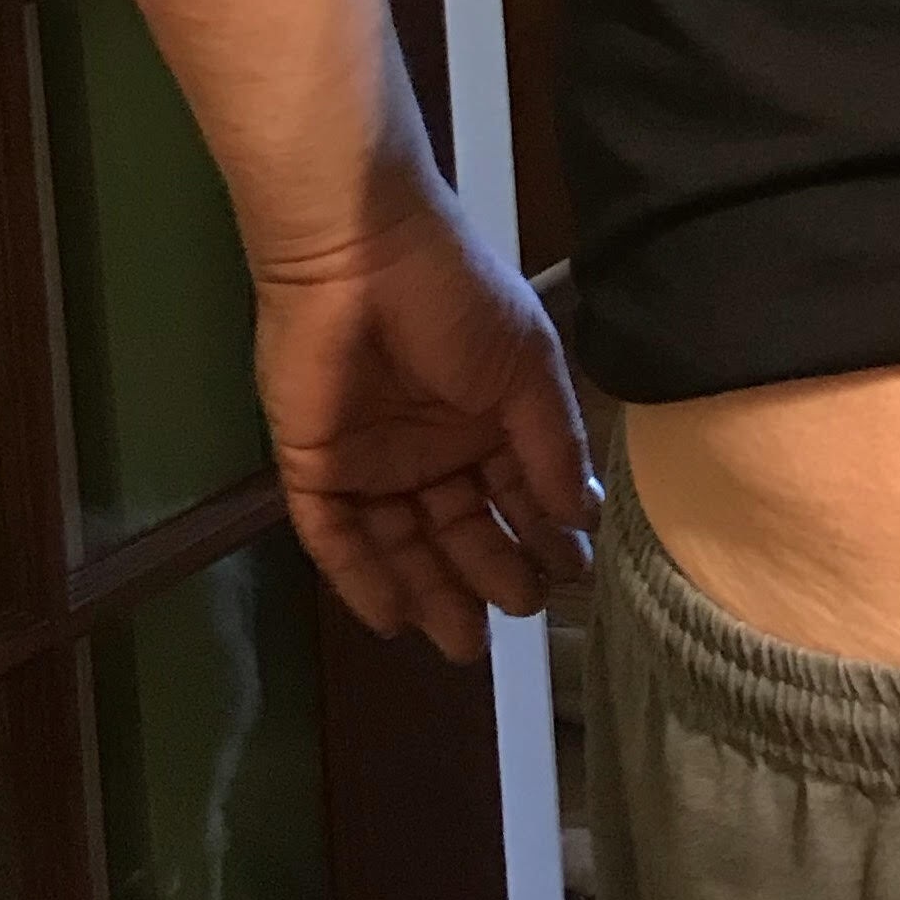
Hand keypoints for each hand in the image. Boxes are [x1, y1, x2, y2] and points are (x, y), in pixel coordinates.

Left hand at [251, 189, 600, 662]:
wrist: (361, 256)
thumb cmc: (458, 302)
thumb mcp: (526, 369)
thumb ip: (552, 445)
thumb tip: (585, 517)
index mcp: (489, 419)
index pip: (519, 494)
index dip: (544, 537)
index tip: (570, 579)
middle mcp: (433, 449)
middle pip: (465, 530)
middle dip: (493, 575)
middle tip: (521, 615)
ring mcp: (372, 463)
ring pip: (405, 546)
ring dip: (434, 594)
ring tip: (465, 643)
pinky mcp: (314, 470)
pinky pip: (337, 540)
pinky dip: (363, 582)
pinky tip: (395, 621)